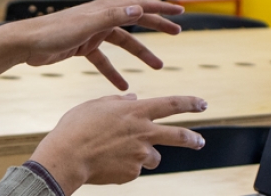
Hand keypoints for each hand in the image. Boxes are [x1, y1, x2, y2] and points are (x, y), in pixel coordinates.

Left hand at [0, 0, 184, 89]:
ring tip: (158, 66)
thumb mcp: (86, 25)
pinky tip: (123, 87)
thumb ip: (112, 16)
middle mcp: (100, 17)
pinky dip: (113, 72)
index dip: (160, 8)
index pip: (138, 6)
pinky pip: (103, 60)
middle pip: (135, 21)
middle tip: (178, 32)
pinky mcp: (82, 47)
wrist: (26, 44)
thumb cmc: (53, 32)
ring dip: (139, 54)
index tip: (181, 11)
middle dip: (157, 26)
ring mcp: (91, 32)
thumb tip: (138, 8)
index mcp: (103, 8)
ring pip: (122, 43)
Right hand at [28, 94, 207, 193]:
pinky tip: (107, 163)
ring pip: (153, 158)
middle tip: (200, 141)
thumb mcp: (96, 105)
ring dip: (143, 156)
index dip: (190, 103)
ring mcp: (140, 155)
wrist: (67, 157)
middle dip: (193, 139)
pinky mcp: (133, 173)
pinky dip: (124, 167)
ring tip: (118, 154)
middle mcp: (144, 133)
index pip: (172, 104)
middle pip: (179, 136)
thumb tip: (133, 97)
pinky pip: (134, 170)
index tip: (202, 104)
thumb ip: (118, 101)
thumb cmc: (77, 127)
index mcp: (137, 112)